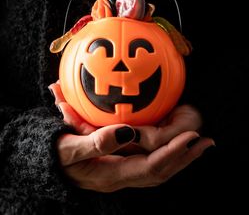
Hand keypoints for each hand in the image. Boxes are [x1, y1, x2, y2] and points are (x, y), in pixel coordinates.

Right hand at [49, 82, 214, 191]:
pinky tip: (177, 143)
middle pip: (161, 173)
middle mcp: (121, 178)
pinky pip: (151, 163)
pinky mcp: (122, 166)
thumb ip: (94, 143)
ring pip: (159, 170)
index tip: (191, 137)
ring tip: (200, 143)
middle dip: (185, 158)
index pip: (150, 168)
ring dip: (181, 157)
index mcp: (110, 175)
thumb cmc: (55, 155)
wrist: (48, 165)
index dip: (172, 154)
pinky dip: (168, 153)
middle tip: (205, 141)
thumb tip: (125, 132)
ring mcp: (122, 174)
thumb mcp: (68, 149)